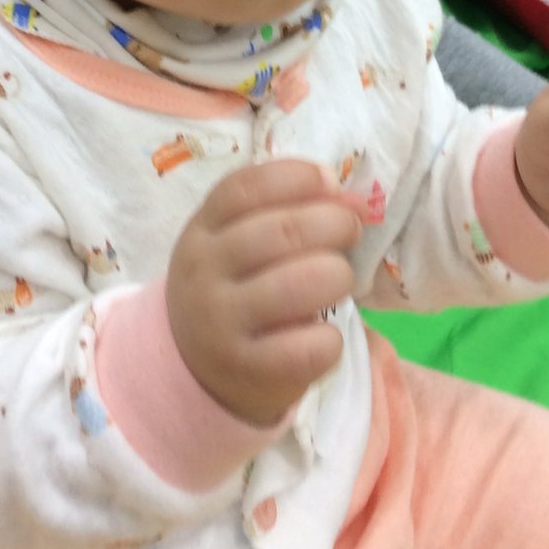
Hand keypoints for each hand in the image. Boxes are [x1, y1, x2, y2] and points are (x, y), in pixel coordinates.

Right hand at [167, 159, 365, 426]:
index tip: (330, 181)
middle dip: (334, 223)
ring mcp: (222, 323)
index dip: (296, 177)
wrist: (193, 367)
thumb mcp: (236, 242)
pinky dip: (330, 339)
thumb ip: (285, 213)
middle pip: (280, 232)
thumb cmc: (232, 287)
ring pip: (298, 285)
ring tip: (339, 281)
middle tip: (350, 231)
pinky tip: (324, 335)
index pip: (244, 188)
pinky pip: (308, 348)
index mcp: (202, 230)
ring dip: (337, 276)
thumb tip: (355, 202)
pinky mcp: (248, 370)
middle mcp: (205, 273)